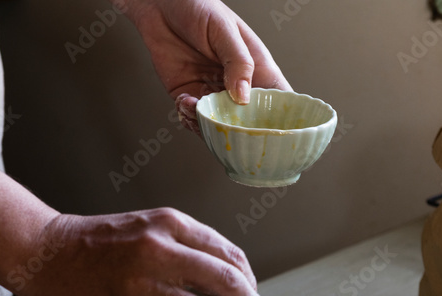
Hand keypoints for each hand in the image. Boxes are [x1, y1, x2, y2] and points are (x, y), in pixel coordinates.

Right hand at [17, 208, 279, 295]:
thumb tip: (229, 290)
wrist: (47, 254)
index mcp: (171, 224)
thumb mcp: (149, 231)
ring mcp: (145, 283)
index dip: (251, 285)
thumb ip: (188, 253)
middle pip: (228, 283)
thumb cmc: (101, 244)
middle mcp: (162, 250)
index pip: (229, 256)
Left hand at [122, 0, 291, 132]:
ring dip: (207, 125)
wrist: (160, 5)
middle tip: (225, 128)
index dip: (281, 122)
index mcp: (257, 68)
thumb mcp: (224, 30)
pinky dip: (188, 119)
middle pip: (248, 123)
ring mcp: (214, 93)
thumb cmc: (199, 7)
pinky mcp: (189, 96)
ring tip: (195, 107)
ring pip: (219, 126)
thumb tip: (243, 96)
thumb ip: (237, 62)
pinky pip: (193, 120)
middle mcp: (237, 86)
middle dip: (238, 131)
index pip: (278, 101)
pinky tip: (183, 103)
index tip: (275, 136)